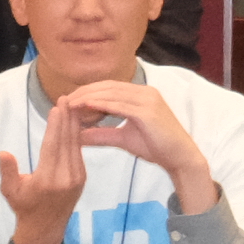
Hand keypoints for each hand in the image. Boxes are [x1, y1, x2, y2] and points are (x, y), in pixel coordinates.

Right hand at [0, 89, 91, 243]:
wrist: (45, 229)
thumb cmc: (24, 207)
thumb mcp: (10, 191)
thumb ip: (8, 171)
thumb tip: (3, 153)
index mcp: (48, 179)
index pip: (53, 146)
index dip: (56, 125)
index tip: (57, 107)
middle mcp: (66, 177)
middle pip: (67, 142)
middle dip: (67, 119)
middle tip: (66, 98)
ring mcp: (77, 177)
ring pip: (75, 145)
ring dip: (73, 124)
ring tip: (71, 106)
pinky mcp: (81, 177)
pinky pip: (79, 153)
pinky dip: (77, 136)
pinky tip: (74, 123)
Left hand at [47, 77, 214, 214]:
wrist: (180, 157)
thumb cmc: (156, 147)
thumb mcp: (124, 138)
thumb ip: (103, 134)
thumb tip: (79, 136)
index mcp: (141, 94)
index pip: (108, 87)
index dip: (88, 91)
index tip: (68, 100)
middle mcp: (145, 92)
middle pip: (107, 87)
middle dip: (84, 92)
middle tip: (63, 100)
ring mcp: (148, 99)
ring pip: (112, 93)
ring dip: (89, 97)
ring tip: (70, 104)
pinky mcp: (148, 111)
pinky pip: (120, 104)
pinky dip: (102, 104)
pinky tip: (87, 107)